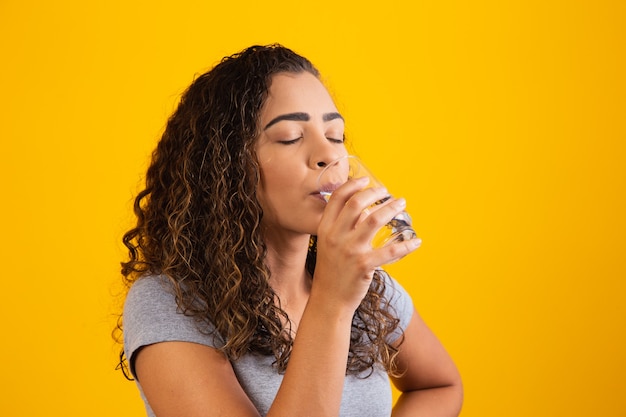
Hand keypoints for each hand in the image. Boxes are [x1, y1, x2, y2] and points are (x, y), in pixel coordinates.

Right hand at [313, 177, 419, 312]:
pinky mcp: (364, 266)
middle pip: (357, 203)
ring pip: (375, 220)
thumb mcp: (328, 245)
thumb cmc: (332, 270)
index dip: (353, 184)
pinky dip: (406, 245)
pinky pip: (390, 250)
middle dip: (375, 193)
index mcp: (325, 229)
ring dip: (392, 208)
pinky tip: (416, 242)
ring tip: (401, 204)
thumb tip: (363, 209)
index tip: (366, 180)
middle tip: (388, 193)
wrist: (329, 300)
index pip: (338, 198)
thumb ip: (340, 226)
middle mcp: (336, 236)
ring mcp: (350, 251)